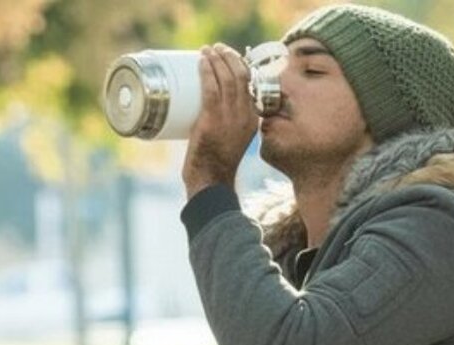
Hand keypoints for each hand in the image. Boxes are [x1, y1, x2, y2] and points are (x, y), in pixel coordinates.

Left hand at [182, 44, 258, 198]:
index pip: (250, 83)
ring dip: (216, 59)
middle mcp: (244, 115)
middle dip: (228, 56)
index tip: (227, 56)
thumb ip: (225, 127)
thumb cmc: (215, 166)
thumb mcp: (229, 142)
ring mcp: (229, 118)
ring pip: (226, 78)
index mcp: (251, 119)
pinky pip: (211, 89)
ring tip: (206, 51)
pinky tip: (201, 61)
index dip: (239, 64)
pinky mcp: (212, 121)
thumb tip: (207, 113)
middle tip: (215, 50)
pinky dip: (207, 72)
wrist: (211, 184)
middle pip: (240, 75)